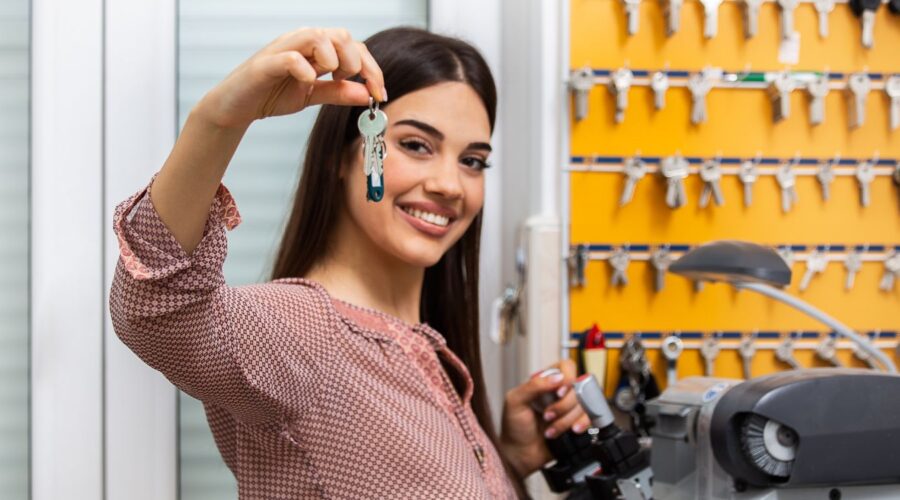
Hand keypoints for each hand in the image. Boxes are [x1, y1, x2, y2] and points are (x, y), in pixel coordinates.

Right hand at [194, 27, 384, 128]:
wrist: (237, 107)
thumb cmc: (272, 95)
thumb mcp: (312, 96)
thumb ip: (338, 92)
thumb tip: (366, 95)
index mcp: (316, 48)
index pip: (354, 47)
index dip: (372, 69)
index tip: (379, 94)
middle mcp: (302, 42)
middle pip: (342, 35)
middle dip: (355, 63)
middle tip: (349, 85)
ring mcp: (283, 49)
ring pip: (317, 36)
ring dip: (333, 59)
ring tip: (328, 78)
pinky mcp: (266, 64)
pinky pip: (291, 58)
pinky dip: (305, 69)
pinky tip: (308, 82)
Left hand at [499, 359, 590, 478]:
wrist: (519, 454)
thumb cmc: (514, 427)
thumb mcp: (515, 401)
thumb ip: (534, 386)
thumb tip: (557, 377)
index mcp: (545, 381)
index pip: (566, 367)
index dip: (567, 378)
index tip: (559, 393)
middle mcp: (560, 392)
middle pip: (579, 387)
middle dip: (563, 406)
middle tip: (547, 416)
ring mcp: (569, 408)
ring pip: (584, 404)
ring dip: (567, 419)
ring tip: (551, 429)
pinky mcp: (576, 422)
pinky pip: (590, 418)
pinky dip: (581, 424)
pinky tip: (571, 430)